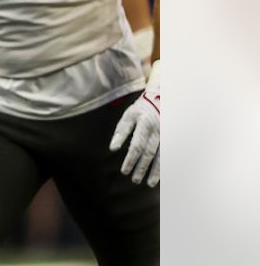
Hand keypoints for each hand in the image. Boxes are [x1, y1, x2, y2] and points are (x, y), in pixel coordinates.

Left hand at [110, 60, 159, 186]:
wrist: (162, 99)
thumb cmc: (140, 110)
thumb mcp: (128, 115)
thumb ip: (121, 131)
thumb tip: (113, 148)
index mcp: (144, 123)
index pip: (136, 144)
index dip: (130, 158)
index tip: (124, 170)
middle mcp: (156, 131)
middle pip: (148, 152)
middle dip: (141, 167)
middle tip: (133, 179)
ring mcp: (165, 136)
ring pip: (160, 156)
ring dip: (154, 171)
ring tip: (148, 184)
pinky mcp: (171, 139)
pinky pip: (167, 156)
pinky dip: (162, 167)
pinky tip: (158, 177)